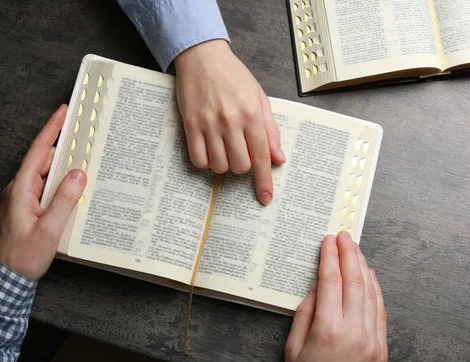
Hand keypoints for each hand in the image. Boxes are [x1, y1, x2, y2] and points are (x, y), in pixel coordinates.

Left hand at [0, 105, 86, 279]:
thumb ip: (65, 200)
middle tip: (82, 132)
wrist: (5, 277)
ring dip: (63, 166)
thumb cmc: (24, 256)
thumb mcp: (50, 229)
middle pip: (43, 160)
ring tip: (84, 158)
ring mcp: (22, 198)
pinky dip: (60, 183)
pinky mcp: (27, 208)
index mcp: (22, 189)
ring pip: (45, 174)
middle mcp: (19, 189)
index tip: (63, 112)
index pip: (39, 152)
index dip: (52, 129)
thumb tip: (78, 174)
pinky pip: (45, 187)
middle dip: (63, 145)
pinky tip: (73, 187)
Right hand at [174, 39, 285, 204]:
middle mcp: (231, 121)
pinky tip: (209, 150)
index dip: (264, 182)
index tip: (266, 198)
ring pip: (219, 166)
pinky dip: (205, 162)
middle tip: (239, 151)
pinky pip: (198, 159)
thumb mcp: (260, 98)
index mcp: (252, 114)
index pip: (261, 157)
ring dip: (224, 164)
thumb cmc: (234, 76)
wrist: (203, 56)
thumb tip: (279, 159)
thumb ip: (270, 130)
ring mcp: (209, 124)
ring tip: (223, 148)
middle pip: (240, 166)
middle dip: (242, 166)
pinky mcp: (190, 125)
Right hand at [285, 232, 387, 361]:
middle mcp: (354, 331)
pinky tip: (369, 276)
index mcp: (328, 330)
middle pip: (354, 281)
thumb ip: (305, 313)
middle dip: (349, 253)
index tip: (328, 240)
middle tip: (344, 235)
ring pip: (370, 292)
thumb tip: (317, 286)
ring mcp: (372, 340)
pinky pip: (380, 310)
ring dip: (363, 267)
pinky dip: (375, 289)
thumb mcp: (293, 349)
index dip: (330, 257)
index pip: (331, 281)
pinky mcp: (382, 348)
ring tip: (356, 250)